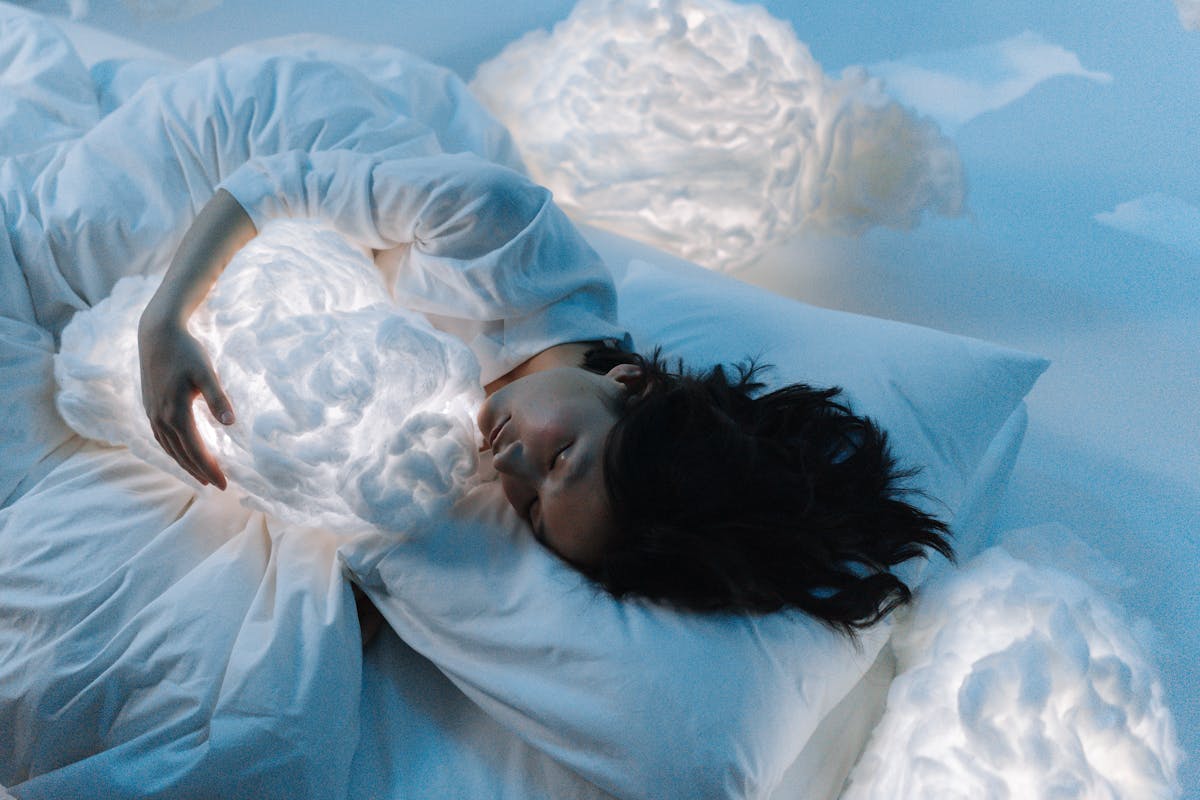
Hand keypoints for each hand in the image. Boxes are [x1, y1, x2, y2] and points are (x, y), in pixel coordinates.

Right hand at [138, 315, 234, 488]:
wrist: (157, 334)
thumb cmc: (186, 351)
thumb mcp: (207, 373)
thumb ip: (219, 399)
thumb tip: (232, 424)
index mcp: (176, 413)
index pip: (196, 451)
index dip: (210, 469)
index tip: (225, 484)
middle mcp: (160, 418)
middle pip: (182, 454)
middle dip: (200, 472)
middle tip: (219, 486)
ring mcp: (152, 413)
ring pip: (169, 449)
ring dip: (185, 465)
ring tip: (201, 476)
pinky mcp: (149, 407)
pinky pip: (161, 438)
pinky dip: (173, 451)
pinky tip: (181, 453)